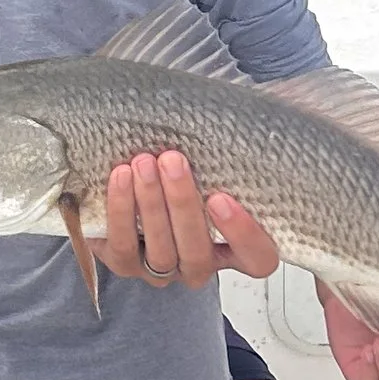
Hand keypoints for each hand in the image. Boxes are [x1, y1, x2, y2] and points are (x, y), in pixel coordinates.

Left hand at [94, 152, 280, 287]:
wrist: (127, 190)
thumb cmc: (179, 177)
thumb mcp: (207, 169)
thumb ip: (220, 160)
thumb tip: (238, 109)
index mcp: (234, 248)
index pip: (257, 258)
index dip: (244, 235)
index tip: (222, 197)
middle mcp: (200, 265)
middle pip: (198, 252)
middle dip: (182, 204)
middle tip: (172, 161)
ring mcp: (162, 270)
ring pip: (161, 250)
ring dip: (151, 203)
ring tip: (143, 163)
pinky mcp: (125, 264)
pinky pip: (123, 244)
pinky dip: (121, 209)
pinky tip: (121, 176)